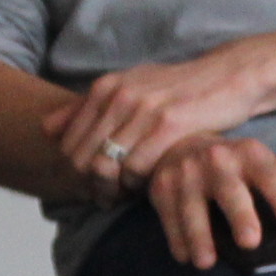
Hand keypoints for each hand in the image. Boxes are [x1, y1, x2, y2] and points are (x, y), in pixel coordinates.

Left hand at [45, 47, 268, 203]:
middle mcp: (118, 95)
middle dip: (88, 185)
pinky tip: (146, 187)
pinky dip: (137, 185)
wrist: (229, 77)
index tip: (90, 184)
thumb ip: (87, 107)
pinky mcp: (169, 125)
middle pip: (81, 158)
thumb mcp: (130, 86)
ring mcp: (143, 109)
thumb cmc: (178, 88)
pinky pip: (137, 167)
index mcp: (105, 87)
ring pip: (106, 166)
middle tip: (105, 198)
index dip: (73, 171)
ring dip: (111, 190)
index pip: (66, 142)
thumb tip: (46, 128)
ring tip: (123, 197)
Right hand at [147, 135, 275, 268]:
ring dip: (199, 235)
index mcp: (251, 153)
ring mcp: (187, 172)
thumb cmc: (236, 165)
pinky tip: (185, 258)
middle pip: (230, 189)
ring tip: (207, 263)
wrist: (182, 143)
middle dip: (241, 215)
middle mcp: (218, 159)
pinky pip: (168, 216)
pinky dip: (176, 239)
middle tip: (251, 243)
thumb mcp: (266, 167)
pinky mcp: (161, 187)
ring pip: (192, 206)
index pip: (273, 176)